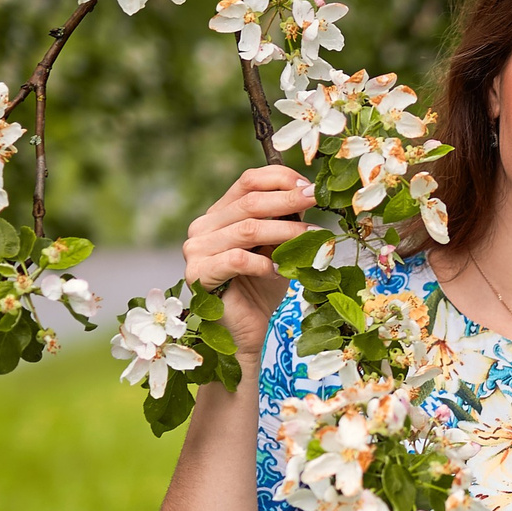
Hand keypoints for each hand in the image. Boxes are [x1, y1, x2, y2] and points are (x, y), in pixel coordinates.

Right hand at [182, 164, 316, 360]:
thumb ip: (284, 221)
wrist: (246, 331)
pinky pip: (237, 260)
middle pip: (250, 203)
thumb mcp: (277, 247)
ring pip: (248, 229)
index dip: (279, 179)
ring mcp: (196, 250)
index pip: (247, 182)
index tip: (309, 186)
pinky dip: (264, 263)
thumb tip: (308, 194)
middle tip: (316, 199)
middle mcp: (203, 227)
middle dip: (288, 200)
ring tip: (311, 237)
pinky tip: (281, 270)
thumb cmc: (262, 287)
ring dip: (285, 232)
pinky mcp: (198, 275)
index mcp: (219, 214)